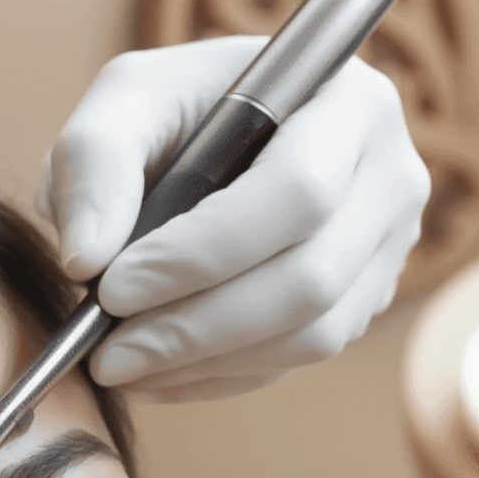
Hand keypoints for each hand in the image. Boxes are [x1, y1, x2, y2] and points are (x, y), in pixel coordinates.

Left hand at [36, 37, 430, 398]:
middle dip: (197, 326)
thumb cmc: (172, 114)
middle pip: (311, 278)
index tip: (112, 289)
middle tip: (108, 351)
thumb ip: (94, 164)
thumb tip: (87, 258)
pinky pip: (298, 361)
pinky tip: (156, 371)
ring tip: (120, 365)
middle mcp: (391, 177)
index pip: (296, 193)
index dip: (203, 253)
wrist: (212, 143)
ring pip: (312, 335)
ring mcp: (388, 249)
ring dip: (205, 363)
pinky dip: (219, 376)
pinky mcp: (363, 303)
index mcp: (349, 101)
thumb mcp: (122, 104)